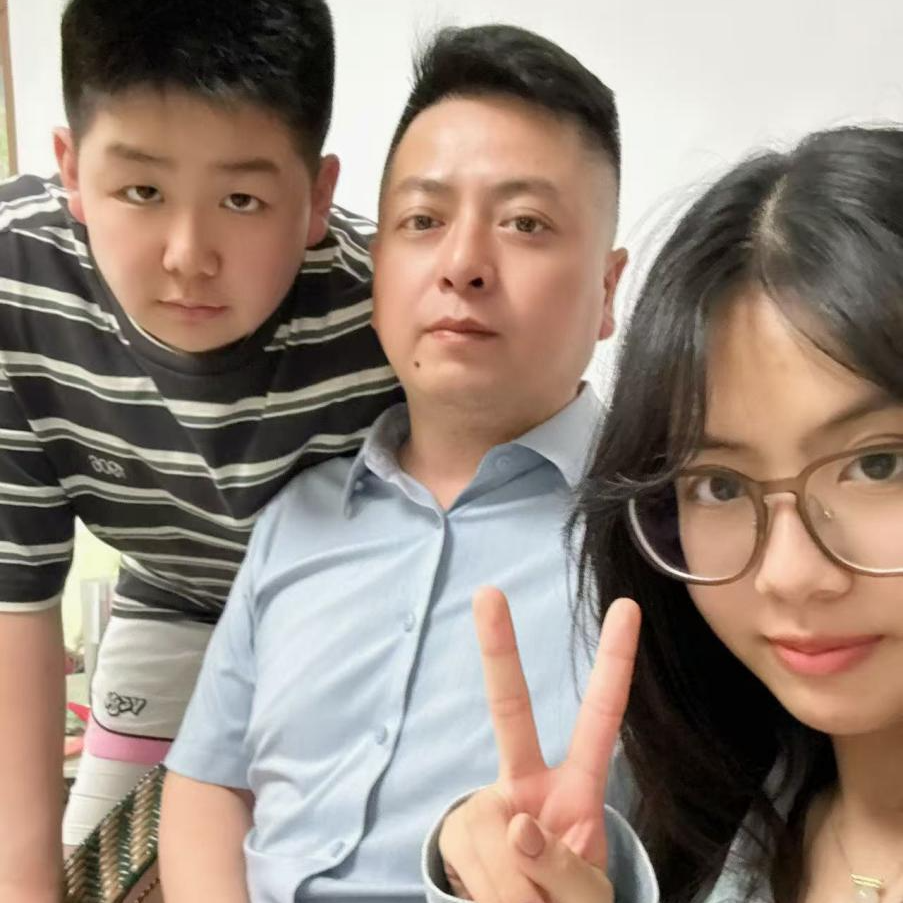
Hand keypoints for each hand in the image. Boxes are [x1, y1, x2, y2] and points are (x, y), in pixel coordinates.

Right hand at [438, 588, 640, 902]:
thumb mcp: (586, 897)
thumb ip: (564, 866)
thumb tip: (518, 828)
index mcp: (576, 787)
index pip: (600, 719)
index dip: (615, 664)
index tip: (627, 607)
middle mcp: (527, 783)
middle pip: (511, 711)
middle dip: (499, 651)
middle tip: (489, 593)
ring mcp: (489, 806)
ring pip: (498, 833)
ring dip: (518, 891)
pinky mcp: (455, 832)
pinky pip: (472, 860)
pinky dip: (491, 894)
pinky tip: (495, 899)